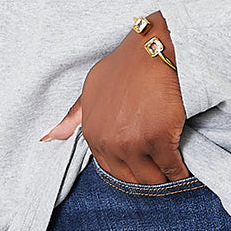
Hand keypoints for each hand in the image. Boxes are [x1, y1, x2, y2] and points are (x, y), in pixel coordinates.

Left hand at [40, 11, 189, 183]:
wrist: (153, 50)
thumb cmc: (125, 66)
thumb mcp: (91, 90)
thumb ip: (73, 117)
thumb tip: (46, 138)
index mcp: (92, 133)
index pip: (112, 170)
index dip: (131, 170)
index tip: (144, 164)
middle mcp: (110, 142)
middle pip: (132, 179)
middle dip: (148, 178)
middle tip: (163, 173)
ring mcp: (134, 143)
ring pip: (152, 179)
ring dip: (164, 180)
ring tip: (174, 174)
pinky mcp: (160, 139)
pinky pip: (173, 169)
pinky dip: (180, 172)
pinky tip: (184, 169)